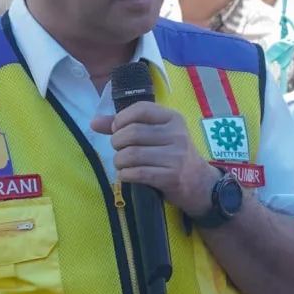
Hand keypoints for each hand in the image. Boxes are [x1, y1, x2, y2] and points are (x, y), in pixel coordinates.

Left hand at [93, 101, 216, 215]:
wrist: (200, 183)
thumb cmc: (173, 155)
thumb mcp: (157, 135)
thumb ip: (126, 126)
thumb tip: (94, 123)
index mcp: (173, 118)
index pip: (141, 109)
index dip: (122, 119)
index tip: (117, 129)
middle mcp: (176, 134)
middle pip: (132, 133)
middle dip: (117, 142)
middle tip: (119, 150)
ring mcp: (175, 156)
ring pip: (132, 154)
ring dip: (119, 161)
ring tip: (121, 164)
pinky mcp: (171, 177)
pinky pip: (138, 173)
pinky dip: (125, 174)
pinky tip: (126, 175)